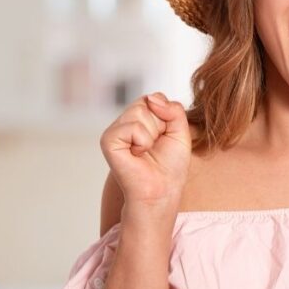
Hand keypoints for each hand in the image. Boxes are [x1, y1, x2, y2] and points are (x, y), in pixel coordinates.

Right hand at [99, 92, 191, 211]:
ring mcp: (115, 130)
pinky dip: (142, 141)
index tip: (164, 137)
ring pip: (139, 112)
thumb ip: (173, 108)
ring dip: (152, 134)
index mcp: (139, 118)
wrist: (162, 191)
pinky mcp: (108, 140)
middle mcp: (124, 122)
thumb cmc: (170, 166)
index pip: (154, 97)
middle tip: (155, 146)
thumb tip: (151, 98)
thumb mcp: (180, 131)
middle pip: (146, 101)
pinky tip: (137, 155)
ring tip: (146, 151)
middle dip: (160, 125)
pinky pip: (132, 126)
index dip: (167, 116)